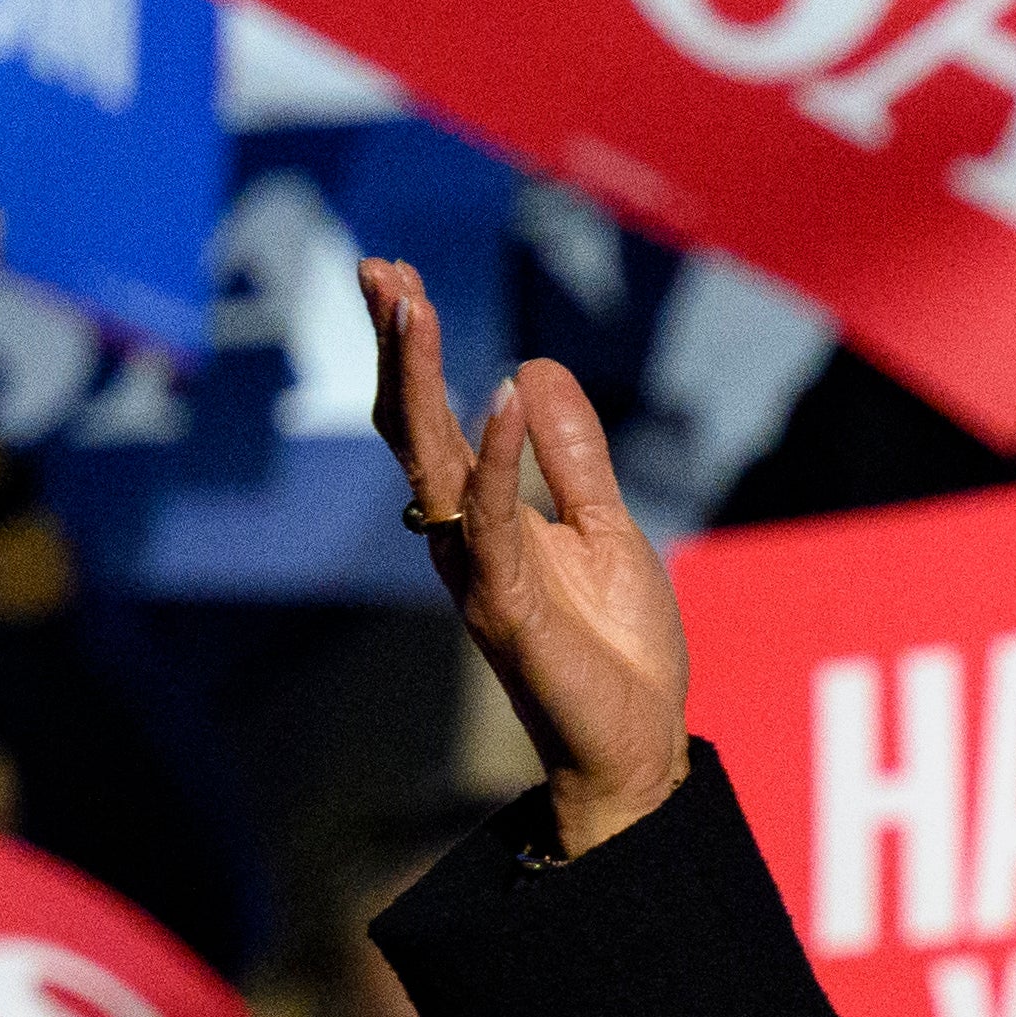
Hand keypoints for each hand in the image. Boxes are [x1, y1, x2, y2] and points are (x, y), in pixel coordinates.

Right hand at [366, 258, 692, 847]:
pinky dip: (501, 457)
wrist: (636, 747)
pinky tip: (504, 394)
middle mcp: (462, 539)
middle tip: (379, 269)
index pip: (431, 419)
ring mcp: (477, 572)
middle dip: (394, 346)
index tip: (397, 278)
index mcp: (482, 518)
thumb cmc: (617, 651)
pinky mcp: (507, 607)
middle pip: (410, 427)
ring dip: (418, 380)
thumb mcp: (607, 529)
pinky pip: (494, 521)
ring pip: (431, 461)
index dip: (410, 350)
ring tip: (410, 303)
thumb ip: (571, 458)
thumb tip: (532, 367)